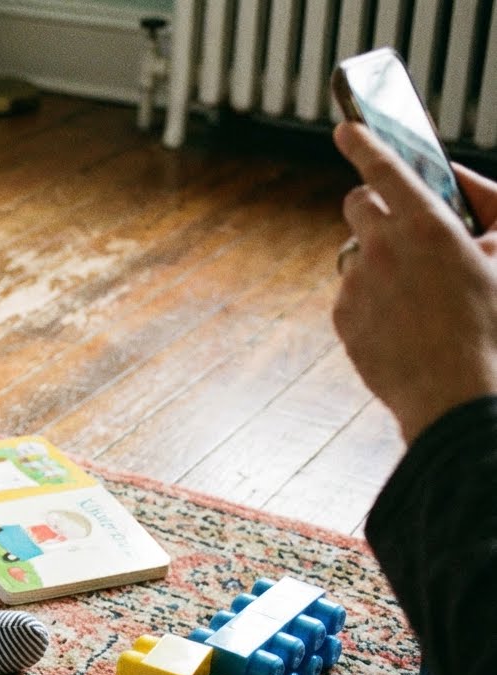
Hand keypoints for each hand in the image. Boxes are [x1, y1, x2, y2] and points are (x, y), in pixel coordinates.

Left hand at [332, 122, 496, 442]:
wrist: (460, 396)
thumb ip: (492, 205)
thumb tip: (459, 183)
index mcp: (426, 226)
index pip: (384, 167)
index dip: (363, 142)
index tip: (347, 127)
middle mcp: (381, 248)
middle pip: (358, 204)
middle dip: (376, 205)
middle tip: (404, 225)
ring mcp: (357, 284)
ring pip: (358, 254)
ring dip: (382, 261)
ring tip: (422, 294)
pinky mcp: (343, 318)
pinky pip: (353, 295)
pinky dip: (374, 300)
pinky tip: (407, 324)